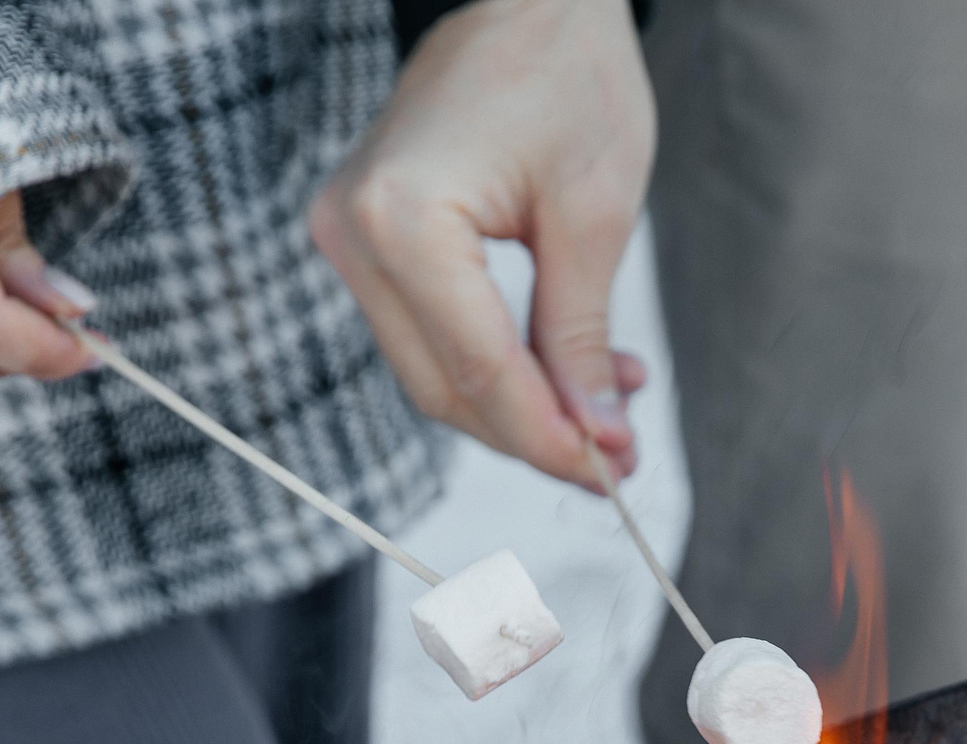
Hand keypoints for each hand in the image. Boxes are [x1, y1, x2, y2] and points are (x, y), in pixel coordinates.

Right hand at [310, 0, 654, 485]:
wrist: (524, 0)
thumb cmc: (565, 77)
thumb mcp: (594, 218)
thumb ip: (583, 339)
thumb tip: (597, 442)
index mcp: (404, 218)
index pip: (478, 371)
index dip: (548, 437)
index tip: (612, 474)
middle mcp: (354, 233)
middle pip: (445, 387)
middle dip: (535, 434)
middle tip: (617, 460)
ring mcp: (349, 238)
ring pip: (435, 373)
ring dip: (522, 406)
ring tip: (610, 410)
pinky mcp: (366, 241)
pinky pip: (430, 334)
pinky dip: (498, 365)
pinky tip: (568, 372)